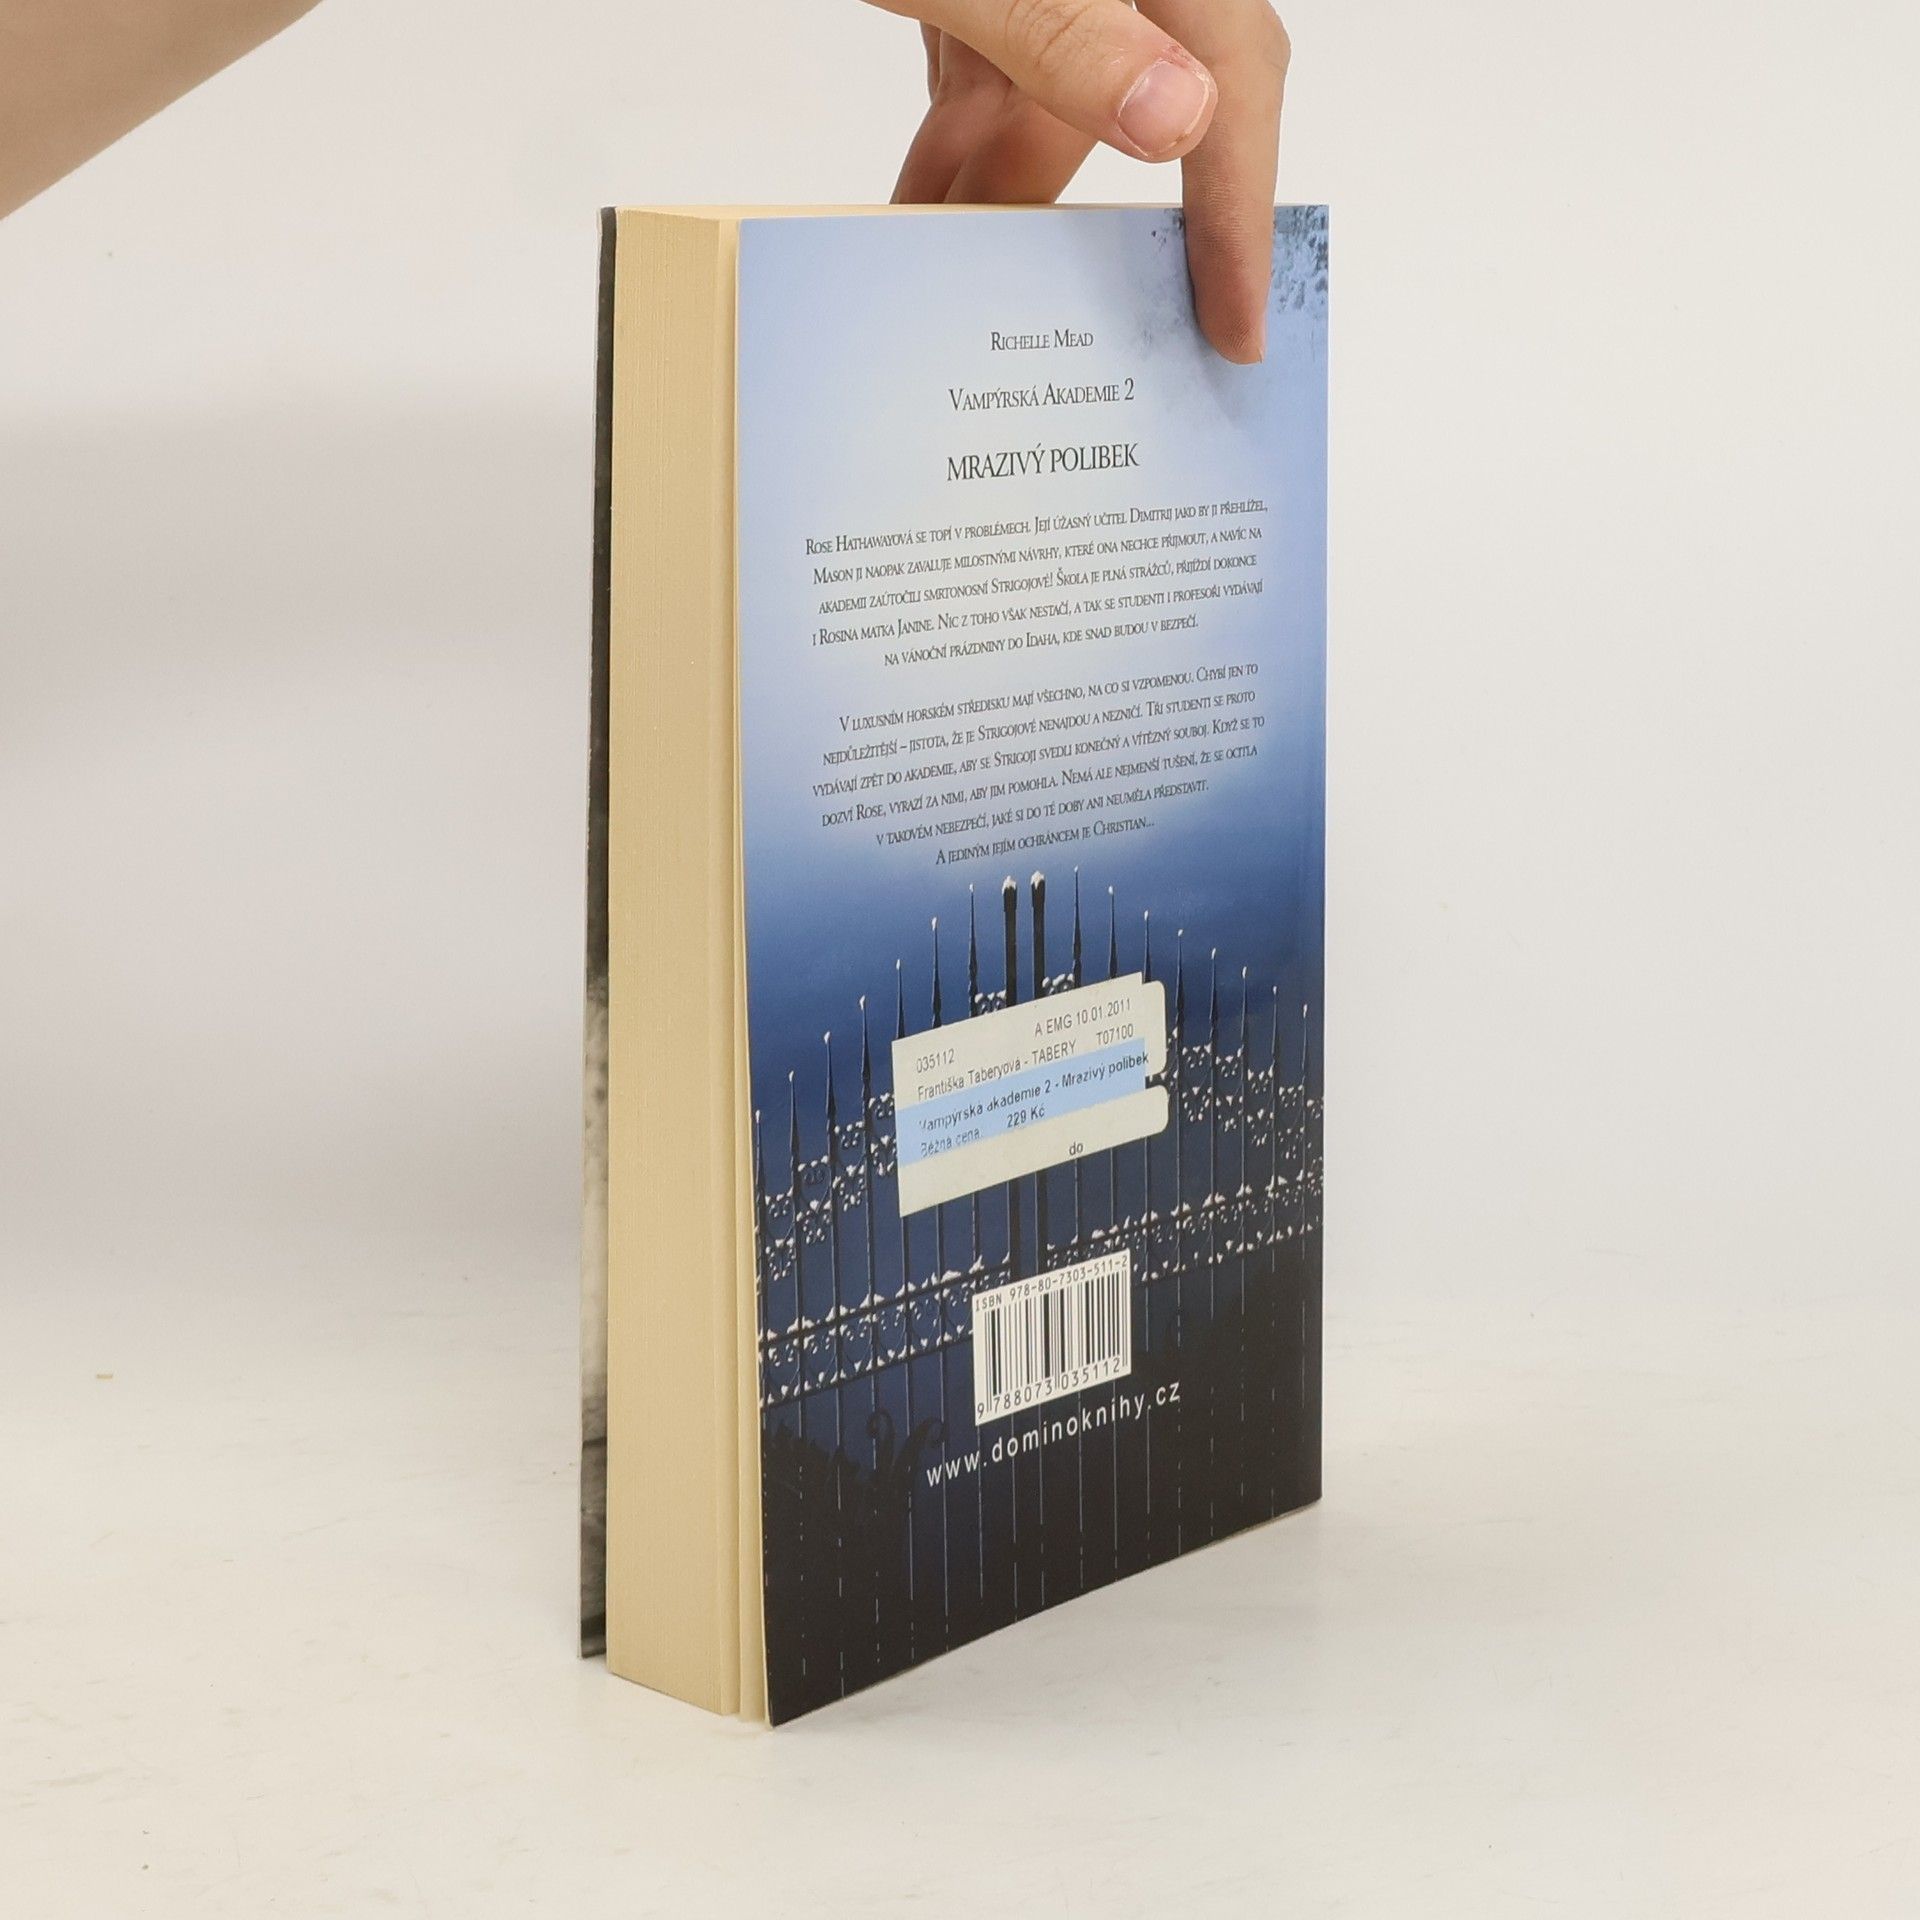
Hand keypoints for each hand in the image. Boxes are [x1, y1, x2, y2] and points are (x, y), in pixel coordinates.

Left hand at [876, 0, 1290, 362]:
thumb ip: (1065, 28)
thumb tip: (1183, 115)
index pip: (1232, 81)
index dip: (1241, 213)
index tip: (1236, 326)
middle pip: (1149, 109)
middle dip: (1108, 234)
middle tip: (1107, 354)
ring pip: (1056, 108)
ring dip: (1004, 205)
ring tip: (967, 307)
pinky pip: (991, 80)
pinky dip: (960, 152)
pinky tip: (927, 218)